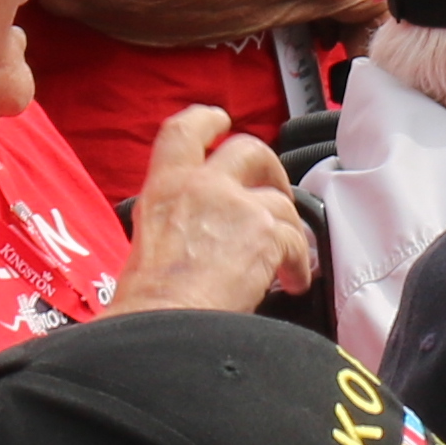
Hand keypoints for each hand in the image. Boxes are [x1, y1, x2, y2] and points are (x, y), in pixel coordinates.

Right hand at [122, 108, 317, 307]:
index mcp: (165, 187)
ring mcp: (237, 206)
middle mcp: (202, 186)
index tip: (219, 119)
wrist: (164, 326)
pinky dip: (298, 264)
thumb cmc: (149, 301)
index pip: (182, 133)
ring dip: (288, 230)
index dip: (204, 120)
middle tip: (275, 189)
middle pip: (248, 149)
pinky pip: (297, 242)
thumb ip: (174, 222)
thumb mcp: (147, 242)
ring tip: (286, 262)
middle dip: (270, 168)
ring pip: (280, 202)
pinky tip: (291, 282)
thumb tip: (193, 235)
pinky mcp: (266, 233)